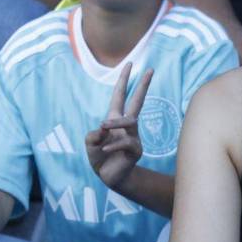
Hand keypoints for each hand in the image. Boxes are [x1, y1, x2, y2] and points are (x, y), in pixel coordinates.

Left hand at [86, 64, 151, 192]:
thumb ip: (93, 135)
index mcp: (114, 119)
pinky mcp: (135, 150)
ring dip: (116, 123)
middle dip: (143, 85)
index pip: (120, 95)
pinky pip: (126, 143)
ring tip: (103, 126)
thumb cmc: (100, 157)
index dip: (124, 80)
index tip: (130, 64)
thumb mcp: (90, 144)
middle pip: (137, 101)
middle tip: (150, 69)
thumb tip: (103, 130)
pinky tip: (104, 150)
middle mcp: (127, 126)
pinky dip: (113, 145)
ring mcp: (133, 137)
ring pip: (130, 121)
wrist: (109, 177)